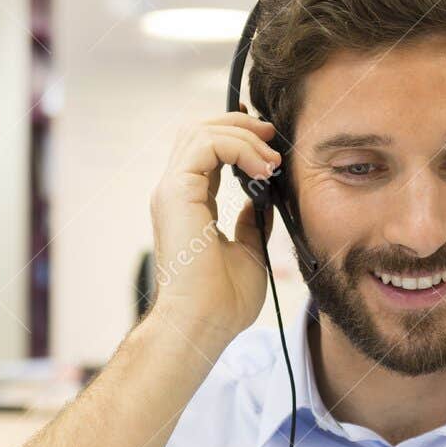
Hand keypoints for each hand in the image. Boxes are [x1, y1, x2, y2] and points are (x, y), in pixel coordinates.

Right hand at [148, 112, 280, 348]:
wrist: (204, 323)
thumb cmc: (223, 301)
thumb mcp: (250, 250)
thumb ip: (253, 221)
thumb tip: (263, 198)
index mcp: (189, 203)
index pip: (206, 151)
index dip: (237, 136)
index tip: (270, 142)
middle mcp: (176, 192)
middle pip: (198, 129)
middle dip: (239, 123)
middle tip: (273, 135)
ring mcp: (172, 190)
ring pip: (200, 130)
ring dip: (243, 136)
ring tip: (272, 160)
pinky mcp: (176, 192)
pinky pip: (206, 145)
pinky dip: (238, 147)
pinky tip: (262, 169)